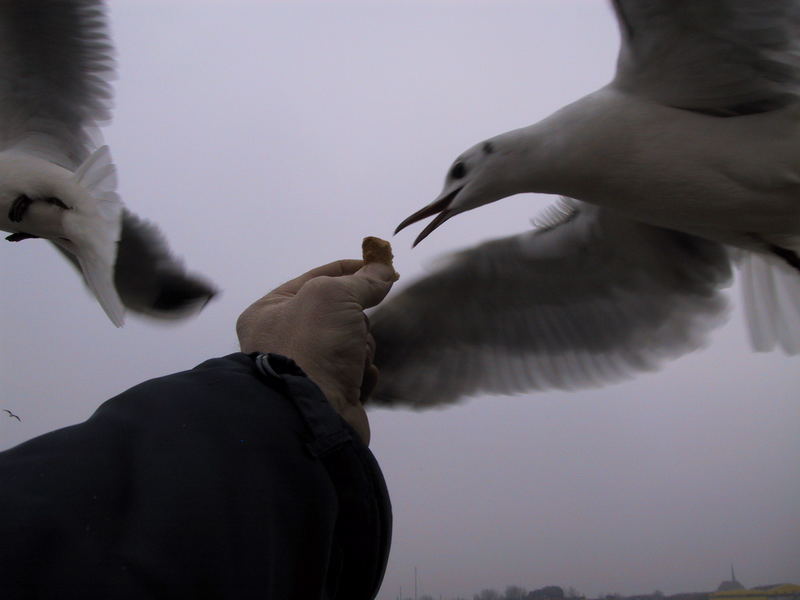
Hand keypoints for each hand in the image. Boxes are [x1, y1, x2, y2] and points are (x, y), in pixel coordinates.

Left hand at [236, 259, 395, 443]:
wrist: (311, 413)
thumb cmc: (311, 346)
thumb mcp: (334, 295)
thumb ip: (362, 280)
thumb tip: (383, 270)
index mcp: (270, 311)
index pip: (316, 278)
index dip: (349, 270)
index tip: (378, 266)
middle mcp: (283, 340)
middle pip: (340, 313)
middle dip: (355, 320)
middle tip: (351, 329)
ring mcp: (307, 370)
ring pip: (354, 342)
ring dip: (361, 348)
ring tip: (351, 362)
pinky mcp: (329, 395)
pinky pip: (358, 372)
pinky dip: (363, 374)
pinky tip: (356, 381)